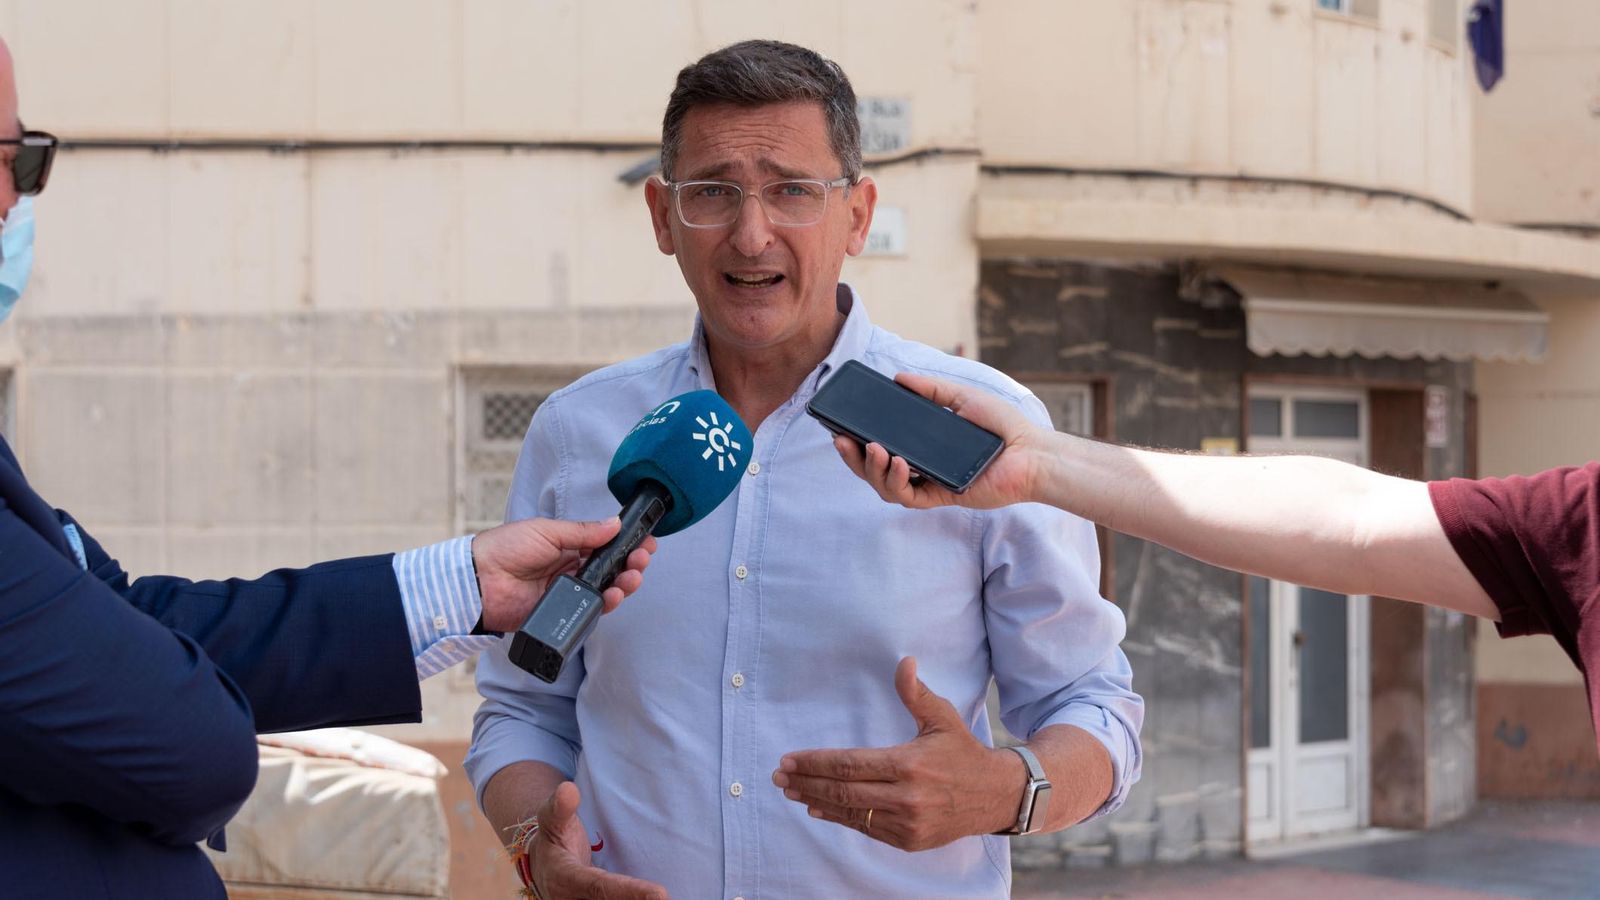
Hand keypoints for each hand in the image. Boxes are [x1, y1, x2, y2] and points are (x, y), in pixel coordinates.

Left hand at [473, 517, 656, 632]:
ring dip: (624, 583)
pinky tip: (614, 594)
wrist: (478, 581)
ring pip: (605, 589)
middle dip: (631, 563)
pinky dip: (606, 603)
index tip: (646, 541)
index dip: (626, 543)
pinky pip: (590, 610)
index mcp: (566, 546)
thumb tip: (614, 524)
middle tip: (642, 559)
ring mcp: (567, 592)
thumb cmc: (505, 549)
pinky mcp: (561, 613)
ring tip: (633, 576)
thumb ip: (582, 532)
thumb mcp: (547, 532)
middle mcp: (570, 569)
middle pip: (611, 568)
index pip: (604, 545)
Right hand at [528, 782, 667, 899]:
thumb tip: (568, 789)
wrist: (543, 867)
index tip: (661, 893)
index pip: (600, 886)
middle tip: (667, 899)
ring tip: (667, 899)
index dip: (629, 891)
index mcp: (565, 879)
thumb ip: (560, 808)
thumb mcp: (552, 820)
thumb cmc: (555, 838)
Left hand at [772, 657, 1024, 850]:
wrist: (996, 795)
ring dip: (816, 801)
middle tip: (778, 776)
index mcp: (909, 765)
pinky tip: (819, 808)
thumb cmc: (963, 751)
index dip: (815, 762)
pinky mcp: (908, 840)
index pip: (849, 764)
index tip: (789, 759)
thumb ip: (916, 693)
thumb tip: (904, 661)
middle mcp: (905, 797)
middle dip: (806, 782)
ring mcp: (906, 823)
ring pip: (851, 813)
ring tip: (790, 790)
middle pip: (843, 791)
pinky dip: (840, 818)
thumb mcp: (942, 718)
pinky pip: (866, 829)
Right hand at [833, 373, 1046, 510]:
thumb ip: (930, 390)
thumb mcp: (961, 397)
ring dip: (871, 469)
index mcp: (921, 444)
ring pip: (885, 486)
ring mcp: (929, 483)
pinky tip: (896, 463)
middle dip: (853, 457)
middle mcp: (921, 466)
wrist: (1031, 450)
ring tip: (871, 448)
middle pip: (874, 468)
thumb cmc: (1001, 425)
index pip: (880, 445)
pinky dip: (896, 481)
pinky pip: (909, 497)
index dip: (856, 439)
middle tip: (841, 439)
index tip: (839, 425)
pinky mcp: (942, 497)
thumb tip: (898, 377)